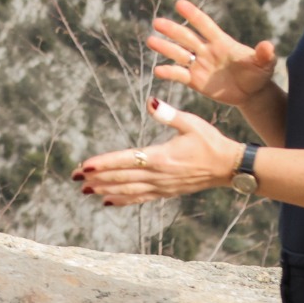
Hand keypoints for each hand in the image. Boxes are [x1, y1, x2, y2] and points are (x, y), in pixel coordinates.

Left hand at [75, 101, 240, 206]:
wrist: (229, 167)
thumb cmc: (210, 141)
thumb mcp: (191, 123)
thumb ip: (168, 114)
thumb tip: (150, 101)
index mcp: (162, 157)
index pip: (126, 160)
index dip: (104, 163)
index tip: (84, 166)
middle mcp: (159, 175)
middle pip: (122, 177)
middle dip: (97, 177)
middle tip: (75, 177)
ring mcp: (162, 186)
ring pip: (128, 189)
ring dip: (106, 189)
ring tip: (85, 190)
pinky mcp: (166, 192)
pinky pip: (140, 197)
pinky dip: (123, 199)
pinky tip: (108, 201)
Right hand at [147, 0, 277, 112]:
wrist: (252, 93)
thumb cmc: (259, 74)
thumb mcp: (265, 65)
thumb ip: (264, 55)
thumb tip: (268, 45)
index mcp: (221, 42)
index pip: (205, 25)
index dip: (193, 15)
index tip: (179, 3)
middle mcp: (206, 50)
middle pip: (187, 37)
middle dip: (172, 30)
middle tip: (157, 22)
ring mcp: (199, 65)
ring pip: (179, 54)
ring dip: (165, 47)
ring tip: (151, 41)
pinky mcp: (195, 81)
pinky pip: (180, 75)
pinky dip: (169, 73)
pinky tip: (158, 71)